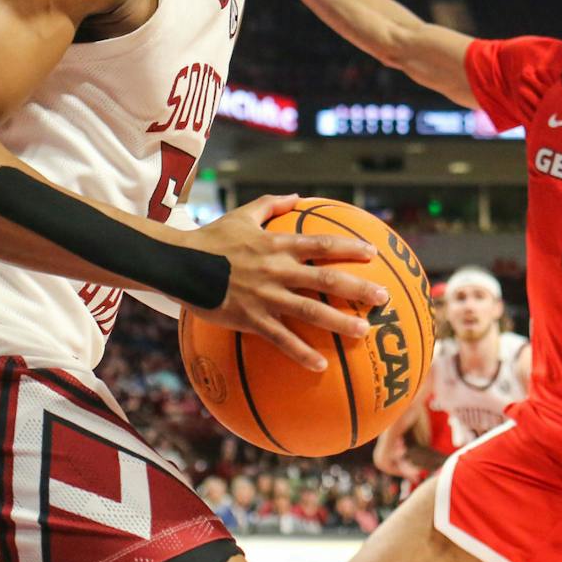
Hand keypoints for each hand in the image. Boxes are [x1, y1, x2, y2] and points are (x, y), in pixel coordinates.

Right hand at [181, 194, 387, 371]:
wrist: (177, 264)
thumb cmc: (211, 239)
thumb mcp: (241, 215)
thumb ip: (270, 205)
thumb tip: (296, 196)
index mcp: (277, 245)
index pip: (322, 244)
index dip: (350, 248)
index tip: (374, 254)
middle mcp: (277, 270)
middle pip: (325, 279)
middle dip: (357, 288)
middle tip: (383, 298)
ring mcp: (265, 296)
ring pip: (309, 310)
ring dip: (339, 322)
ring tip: (364, 332)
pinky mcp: (250, 319)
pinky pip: (281, 339)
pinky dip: (301, 352)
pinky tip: (321, 365)